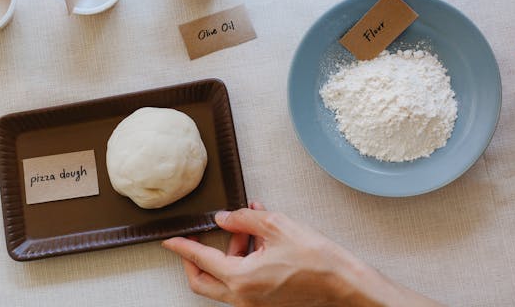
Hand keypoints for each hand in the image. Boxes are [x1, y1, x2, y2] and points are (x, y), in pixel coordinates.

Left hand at [162, 203, 438, 306]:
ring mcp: (254, 303)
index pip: (200, 259)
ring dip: (227, 255)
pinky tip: (260, 239)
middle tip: (196, 241)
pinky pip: (243, 283)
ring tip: (246, 228)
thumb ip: (244, 219)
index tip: (169, 240)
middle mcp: (243, 297)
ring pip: (224, 282)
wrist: (345, 284)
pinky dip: (243, 263)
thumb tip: (223, 218)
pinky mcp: (266, 302)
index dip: (182, 247)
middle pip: (203, 281)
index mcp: (241, 278)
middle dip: (195, 260)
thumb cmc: (317, 257)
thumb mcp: (277, 225)